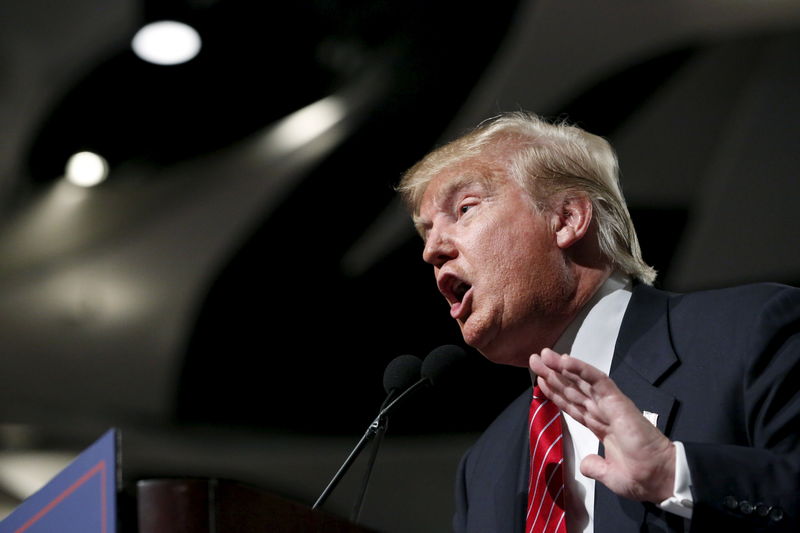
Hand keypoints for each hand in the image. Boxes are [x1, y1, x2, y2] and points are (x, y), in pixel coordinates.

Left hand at [530, 348, 675, 502]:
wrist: (661, 479)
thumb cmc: (641, 478)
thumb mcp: (610, 476)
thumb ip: (596, 467)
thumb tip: (586, 464)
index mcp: (601, 427)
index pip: (573, 405)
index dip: (556, 392)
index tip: (540, 380)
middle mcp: (603, 412)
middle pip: (573, 389)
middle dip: (553, 374)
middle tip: (535, 359)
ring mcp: (610, 405)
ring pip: (582, 382)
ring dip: (562, 367)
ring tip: (544, 354)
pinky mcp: (618, 403)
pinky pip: (599, 382)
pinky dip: (582, 370)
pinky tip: (566, 361)